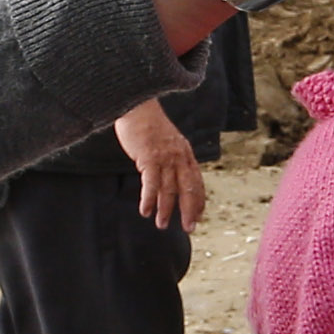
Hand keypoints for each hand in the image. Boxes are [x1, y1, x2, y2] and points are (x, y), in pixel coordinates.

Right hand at [117, 104, 207, 229]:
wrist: (136, 106)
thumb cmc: (147, 124)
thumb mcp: (166, 141)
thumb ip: (172, 157)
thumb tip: (171, 176)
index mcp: (185, 153)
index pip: (197, 181)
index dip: (198, 200)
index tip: (198, 216)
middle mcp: (178, 156)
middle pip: (188, 188)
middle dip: (189, 210)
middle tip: (188, 228)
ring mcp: (165, 157)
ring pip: (169, 189)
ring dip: (165, 209)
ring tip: (161, 224)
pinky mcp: (149, 158)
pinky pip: (151, 184)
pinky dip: (149, 199)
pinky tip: (145, 211)